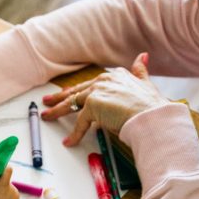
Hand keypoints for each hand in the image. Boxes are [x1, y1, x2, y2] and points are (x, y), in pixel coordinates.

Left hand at [41, 52, 168, 144]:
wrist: (152, 117)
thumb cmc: (151, 106)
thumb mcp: (146, 84)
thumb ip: (141, 71)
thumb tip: (143, 56)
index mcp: (115, 75)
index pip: (90, 84)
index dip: (77, 90)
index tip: (68, 93)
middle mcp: (104, 80)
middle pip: (77, 91)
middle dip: (60, 97)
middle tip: (47, 101)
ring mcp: (97, 91)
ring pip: (72, 103)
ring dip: (57, 111)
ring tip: (47, 117)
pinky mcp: (92, 105)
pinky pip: (80, 122)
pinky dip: (74, 134)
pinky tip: (69, 141)